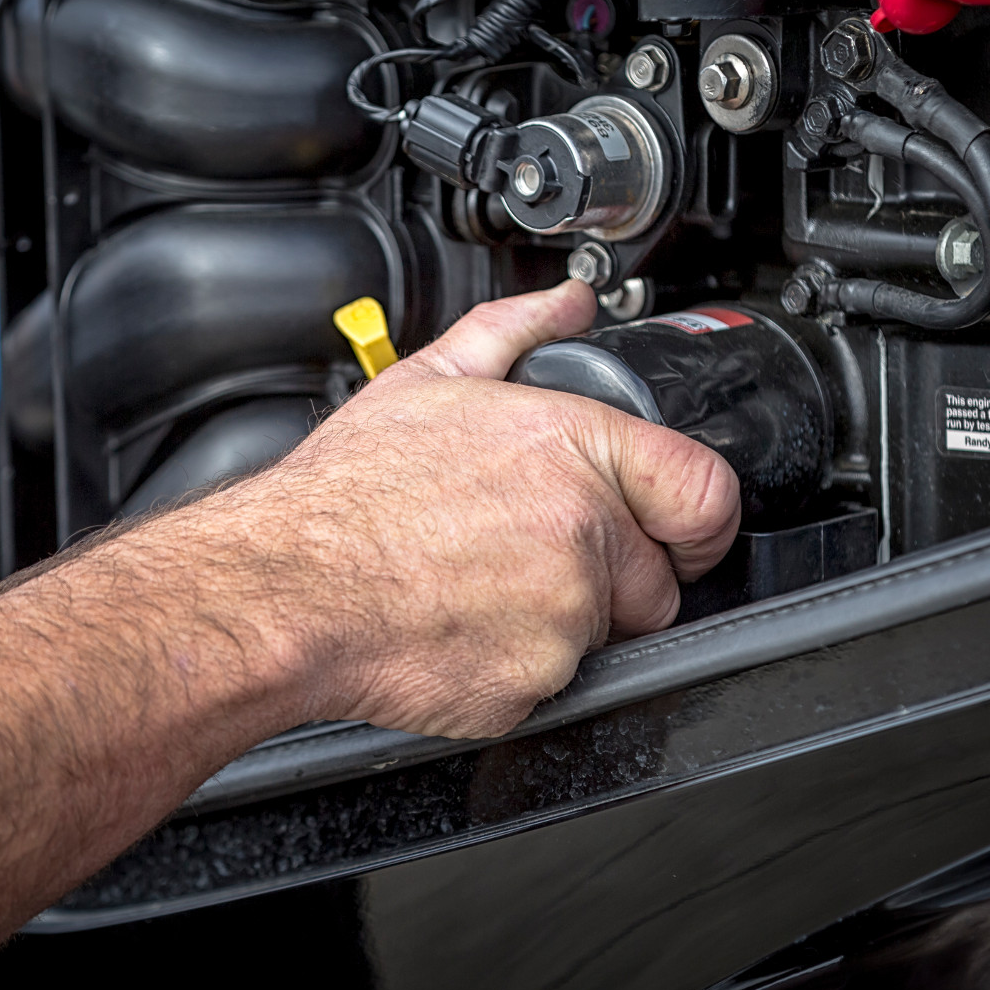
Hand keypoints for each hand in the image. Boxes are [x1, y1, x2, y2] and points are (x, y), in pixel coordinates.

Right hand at [141, 280, 742, 739]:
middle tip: (531, 560)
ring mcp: (563, 614)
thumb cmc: (343, 496)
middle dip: (613, 578)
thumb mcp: (428, 381)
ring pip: (606, 635)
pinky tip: (462, 627)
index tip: (684, 533)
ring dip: (562, 622)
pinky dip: (519, 666)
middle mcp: (580, 530)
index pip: (705, 492)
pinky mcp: (535, 682)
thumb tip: (567, 306)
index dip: (700, 521)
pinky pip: (556, 683)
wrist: (284, 589)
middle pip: (658, 579)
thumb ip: (515, 331)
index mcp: (571, 448)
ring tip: (480, 588)